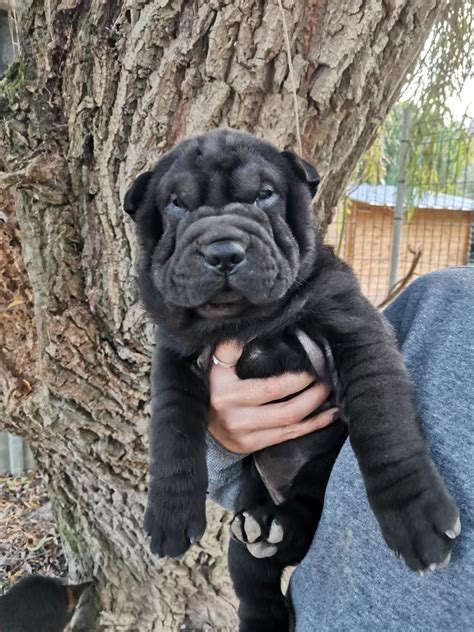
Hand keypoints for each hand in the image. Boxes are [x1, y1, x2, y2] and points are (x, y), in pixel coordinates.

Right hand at [209, 341, 338, 453]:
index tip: (312, 364)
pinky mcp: (252, 446)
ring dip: (316, 407)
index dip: (297, 378)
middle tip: (327, 376)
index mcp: (227, 394)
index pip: (271, 387)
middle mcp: (235, 417)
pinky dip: (313, 425)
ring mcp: (244, 435)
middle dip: (313, 392)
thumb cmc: (213, 387)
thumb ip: (230, 348)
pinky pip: (289, 436)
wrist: (197, 424)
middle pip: (286, 407)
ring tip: (330, 391)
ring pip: (290, 422)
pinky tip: (330, 415)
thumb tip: (253, 328)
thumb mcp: (216, 367)